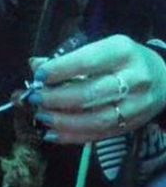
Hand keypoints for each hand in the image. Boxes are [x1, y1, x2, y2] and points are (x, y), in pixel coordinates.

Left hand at [28, 35, 165, 143]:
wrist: (163, 79)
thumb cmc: (122, 60)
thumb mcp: (100, 49)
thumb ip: (68, 58)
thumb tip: (34, 64)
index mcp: (122, 52)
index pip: (88, 62)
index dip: (61, 69)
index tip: (38, 76)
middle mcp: (134, 79)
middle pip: (92, 93)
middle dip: (58, 98)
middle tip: (35, 98)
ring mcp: (136, 105)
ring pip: (97, 118)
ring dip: (64, 121)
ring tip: (41, 116)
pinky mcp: (132, 126)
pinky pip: (100, 135)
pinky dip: (73, 136)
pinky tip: (52, 134)